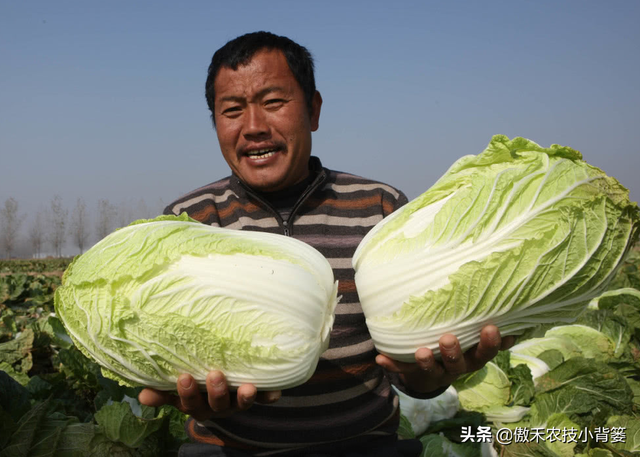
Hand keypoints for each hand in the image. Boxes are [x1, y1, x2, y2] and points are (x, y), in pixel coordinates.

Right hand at [138, 370, 280, 420]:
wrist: (225, 393)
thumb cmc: (195, 387)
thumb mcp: (178, 391)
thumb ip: (162, 392)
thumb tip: (141, 396)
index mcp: (197, 404)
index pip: (189, 402)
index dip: (186, 393)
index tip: (183, 377)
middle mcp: (218, 406)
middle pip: (216, 404)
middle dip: (215, 392)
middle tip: (215, 375)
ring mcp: (237, 402)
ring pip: (241, 403)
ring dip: (244, 397)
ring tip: (248, 387)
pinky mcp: (256, 396)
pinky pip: (265, 398)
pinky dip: (270, 396)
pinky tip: (276, 392)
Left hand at [376, 325, 515, 394]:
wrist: (432, 372)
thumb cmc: (459, 343)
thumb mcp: (473, 336)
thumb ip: (484, 323)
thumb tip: (506, 306)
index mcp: (473, 357)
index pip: (486, 352)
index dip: (490, 343)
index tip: (491, 328)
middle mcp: (456, 367)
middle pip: (459, 364)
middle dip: (454, 352)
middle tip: (448, 339)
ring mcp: (435, 372)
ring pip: (433, 370)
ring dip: (427, 361)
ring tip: (421, 351)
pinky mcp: (414, 373)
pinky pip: (402, 370)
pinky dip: (392, 365)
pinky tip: (381, 358)